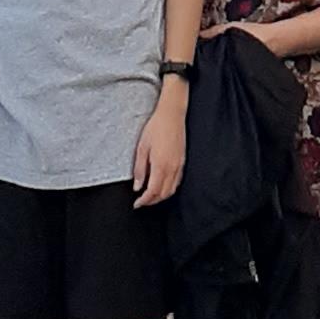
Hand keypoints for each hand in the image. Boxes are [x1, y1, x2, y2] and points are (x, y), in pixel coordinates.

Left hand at [130, 91, 188, 205]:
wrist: (172, 114)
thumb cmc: (155, 127)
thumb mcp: (142, 147)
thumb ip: (139, 169)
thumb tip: (137, 186)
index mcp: (160, 165)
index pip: (152, 191)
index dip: (144, 201)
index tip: (137, 204)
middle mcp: (172, 168)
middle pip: (163, 194)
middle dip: (152, 201)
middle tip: (142, 202)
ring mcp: (179, 165)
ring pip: (171, 190)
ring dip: (161, 197)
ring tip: (150, 196)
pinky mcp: (182, 161)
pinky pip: (177, 181)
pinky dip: (169, 188)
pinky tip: (161, 185)